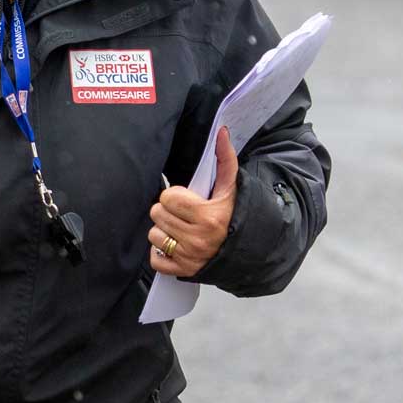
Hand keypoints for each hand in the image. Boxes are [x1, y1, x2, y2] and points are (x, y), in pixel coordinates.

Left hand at [148, 127, 236, 276]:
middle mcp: (198, 239)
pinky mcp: (183, 271)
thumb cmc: (236, 214)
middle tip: (184, 214)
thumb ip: (225, 159)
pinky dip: (161, 252)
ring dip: (164, 231)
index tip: (188, 200)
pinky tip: (176, 244)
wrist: (248, 248)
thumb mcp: (231, 188)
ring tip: (181, 228)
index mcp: (207, 216)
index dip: (176, 196)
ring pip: (154, 235)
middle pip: (158, 214)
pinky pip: (156, 259)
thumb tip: (222, 131)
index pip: (167, 197)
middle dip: (168, 211)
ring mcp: (190, 257)